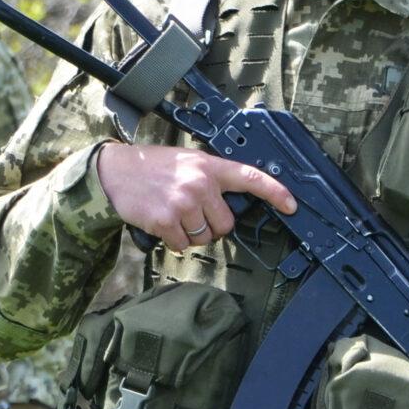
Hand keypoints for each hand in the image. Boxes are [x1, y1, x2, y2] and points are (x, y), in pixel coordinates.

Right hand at [95, 142, 296, 249]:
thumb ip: (211, 179)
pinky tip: (162, 223)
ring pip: (204, 237)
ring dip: (191, 234)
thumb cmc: (154, 168)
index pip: (251, 177)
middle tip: (190, 211)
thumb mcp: (187, 162)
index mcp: (209, 166)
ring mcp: (184, 202)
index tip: (292, 205)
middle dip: (211, 225)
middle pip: (225, 224)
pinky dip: (174, 241)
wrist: (116, 171)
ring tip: (173, 214)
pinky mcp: (167, 220)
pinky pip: (183, 245)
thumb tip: (231, 206)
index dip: (276, 192)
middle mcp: (200, 183)